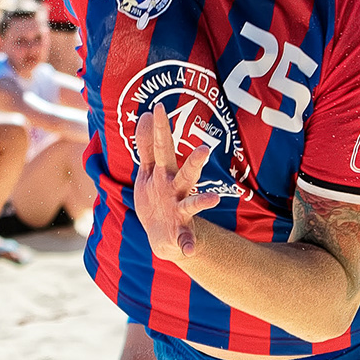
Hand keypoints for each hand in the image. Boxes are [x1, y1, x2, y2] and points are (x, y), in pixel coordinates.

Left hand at [132, 103, 220, 259]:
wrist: (162, 236)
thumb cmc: (156, 197)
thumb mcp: (148, 170)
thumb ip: (147, 144)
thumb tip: (146, 114)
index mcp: (166, 173)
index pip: (163, 148)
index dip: (160, 129)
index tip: (159, 108)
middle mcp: (177, 190)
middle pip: (186, 173)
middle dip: (195, 163)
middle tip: (204, 150)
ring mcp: (180, 211)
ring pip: (192, 204)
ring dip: (202, 202)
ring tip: (213, 200)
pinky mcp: (180, 233)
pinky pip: (186, 239)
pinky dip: (188, 245)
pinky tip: (189, 250)